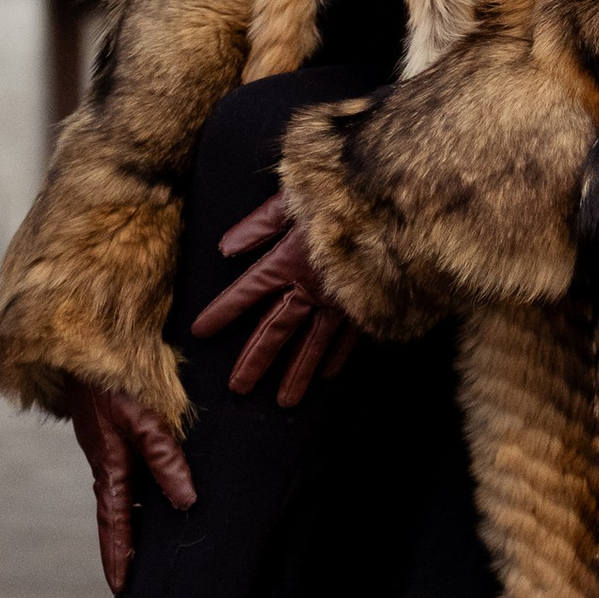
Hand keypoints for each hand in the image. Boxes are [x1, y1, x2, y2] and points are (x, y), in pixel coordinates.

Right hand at [63, 383, 194, 596]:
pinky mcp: (111, 438)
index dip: (119, 555)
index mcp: (109, 469)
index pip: (115, 524)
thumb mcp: (141, 418)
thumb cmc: (110, 382)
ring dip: (131, 523)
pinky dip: (137, 495)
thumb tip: (185, 500)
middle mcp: (105, 466)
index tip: (119, 588)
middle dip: (122, 548)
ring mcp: (106, 452)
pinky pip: (124, 477)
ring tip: (148, 549)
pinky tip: (154, 497)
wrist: (81, 350)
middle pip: (115, 517)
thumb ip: (164, 457)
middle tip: (132, 580)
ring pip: (121, 498)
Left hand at [188, 196, 361, 408]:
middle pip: (277, 329)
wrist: (398, 207)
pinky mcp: (366, 303)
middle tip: (239, 387)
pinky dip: (337, 355)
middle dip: (256, 358)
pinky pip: (349, 336)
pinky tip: (327, 375)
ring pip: (314, 344)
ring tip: (284, 402)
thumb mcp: (295, 200)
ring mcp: (341, 300)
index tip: (200, 332)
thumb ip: (260, 225)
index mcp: (289, 260)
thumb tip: (226, 248)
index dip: (223, 311)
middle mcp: (312, 287)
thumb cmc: (344, 195)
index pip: (248, 291)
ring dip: (298, 373)